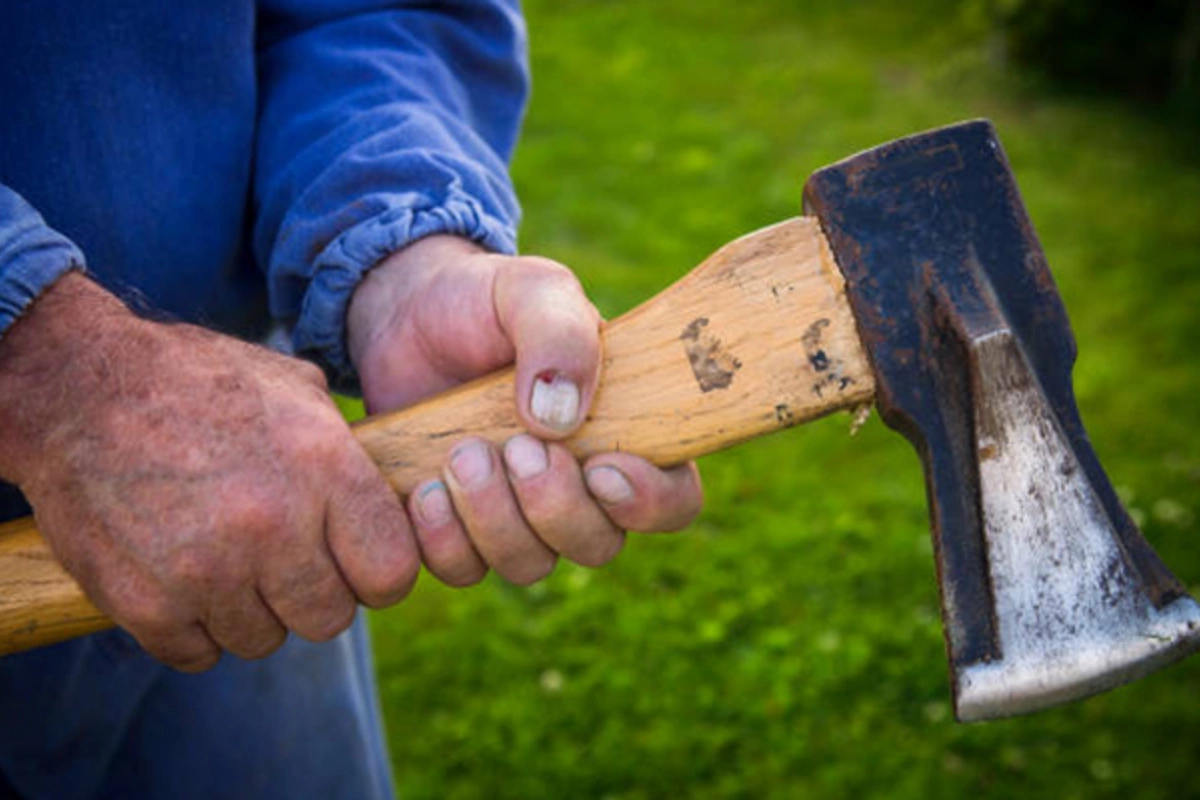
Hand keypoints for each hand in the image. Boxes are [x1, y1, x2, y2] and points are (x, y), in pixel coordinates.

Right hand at [0, 274, 417, 669]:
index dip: (378, 573)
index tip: (357, 562)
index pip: (392, 572)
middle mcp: (272, 525)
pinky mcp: (146, 603)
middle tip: (284, 562)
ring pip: (265, 640)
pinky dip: (193, 627)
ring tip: (225, 558)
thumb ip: (346, 451)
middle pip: (331, 619)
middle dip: (314, 595)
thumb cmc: (197, 382)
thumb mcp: (293, 388)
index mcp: (322, 468)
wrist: (77, 389)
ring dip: (251, 611)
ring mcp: (206, 570)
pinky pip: (199, 653)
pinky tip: (182, 577)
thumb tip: (391, 495)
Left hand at [347, 236, 702, 586]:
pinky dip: (442, 539)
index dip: (649, 503)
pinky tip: (424, 489)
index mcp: (622, 432)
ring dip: (494, 521)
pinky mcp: (456, 528)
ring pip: (529, 565)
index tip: (602, 468)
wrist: (403, 312)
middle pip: (598, 545)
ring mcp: (517, 514)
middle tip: (513, 447)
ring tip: (459, 454)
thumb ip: (559, 333)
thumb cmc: (486, 301)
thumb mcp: (532, 290)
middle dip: (555, 507)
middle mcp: (578, 486)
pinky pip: (462, 569)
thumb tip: (560, 416)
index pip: (672, 499)